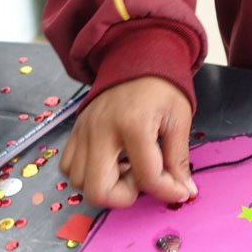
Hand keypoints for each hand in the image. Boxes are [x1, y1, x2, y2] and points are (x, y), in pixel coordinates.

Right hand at [60, 76, 195, 208]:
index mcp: (133, 125)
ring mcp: (84, 130)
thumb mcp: (178, 119)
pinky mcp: (75, 130)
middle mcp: (101, 130)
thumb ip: (178, 159)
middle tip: (141, 177)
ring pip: (79, 182)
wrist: (136, 56)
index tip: (179, 190)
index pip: (146, 178)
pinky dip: (87, 174)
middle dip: (124, 196)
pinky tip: (111, 161)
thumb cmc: (161, 87)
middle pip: (98, 191)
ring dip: (105, 184)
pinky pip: (68, 167)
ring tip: (127, 166)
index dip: (167, 191)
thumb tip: (183, 192)